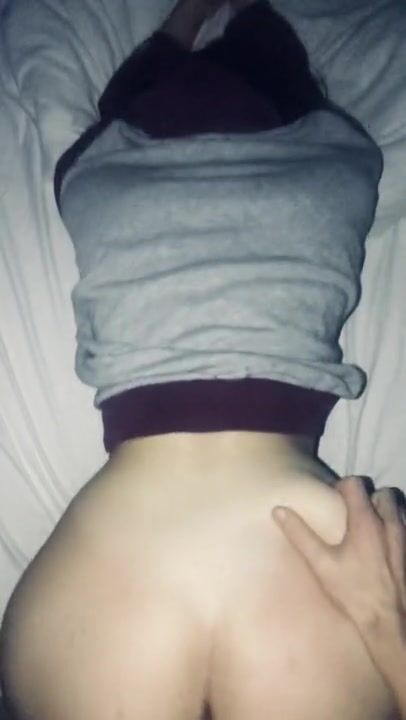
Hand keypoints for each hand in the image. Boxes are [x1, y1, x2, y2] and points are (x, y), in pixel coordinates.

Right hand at [272, 476, 405, 640]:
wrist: (388, 621)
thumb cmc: (352, 592)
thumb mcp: (321, 564)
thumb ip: (300, 534)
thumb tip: (278, 510)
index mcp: (366, 521)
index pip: (355, 483)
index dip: (342, 486)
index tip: (333, 500)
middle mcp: (390, 523)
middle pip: (383, 493)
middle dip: (368, 497)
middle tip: (352, 513)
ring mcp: (404, 537)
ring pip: (397, 509)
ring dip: (383, 511)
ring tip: (367, 527)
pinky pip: (404, 527)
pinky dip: (393, 527)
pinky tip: (381, 545)